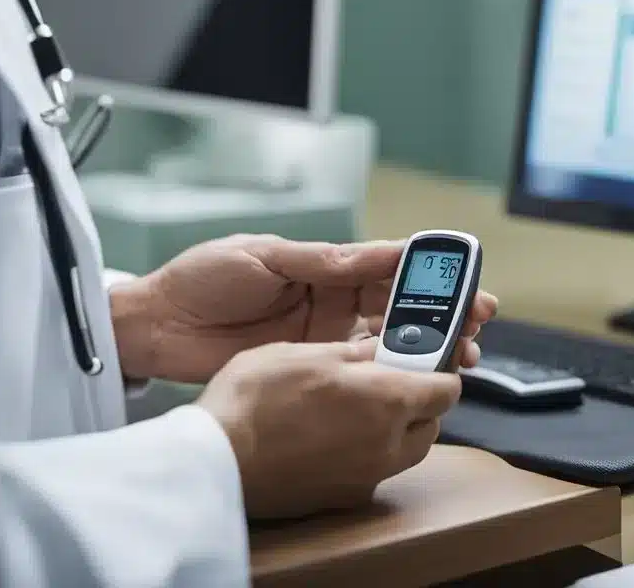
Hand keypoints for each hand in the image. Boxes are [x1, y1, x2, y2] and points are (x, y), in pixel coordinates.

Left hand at [111, 235, 497, 382]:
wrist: (156, 326)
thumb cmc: (202, 278)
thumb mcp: (263, 257)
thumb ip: (320, 262)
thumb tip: (373, 256)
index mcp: (323, 265)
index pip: (386, 266)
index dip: (426, 272)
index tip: (461, 278)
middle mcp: (330, 300)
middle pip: (398, 306)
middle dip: (440, 312)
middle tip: (478, 322)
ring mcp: (321, 337)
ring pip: (387, 341)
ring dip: (424, 346)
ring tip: (461, 354)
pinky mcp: (308, 367)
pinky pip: (357, 370)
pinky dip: (389, 373)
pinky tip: (415, 378)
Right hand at [196, 338, 460, 518]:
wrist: (215, 459)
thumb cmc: (258, 396)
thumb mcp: (310, 352)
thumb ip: (359, 353)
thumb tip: (386, 349)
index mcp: (389, 401)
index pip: (447, 389)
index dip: (441, 370)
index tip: (426, 359)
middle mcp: (388, 445)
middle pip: (429, 424)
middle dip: (419, 402)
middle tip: (389, 379)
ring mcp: (366, 478)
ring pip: (403, 451)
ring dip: (395, 430)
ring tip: (358, 407)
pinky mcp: (341, 498)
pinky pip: (372, 472)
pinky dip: (366, 453)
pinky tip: (333, 435)